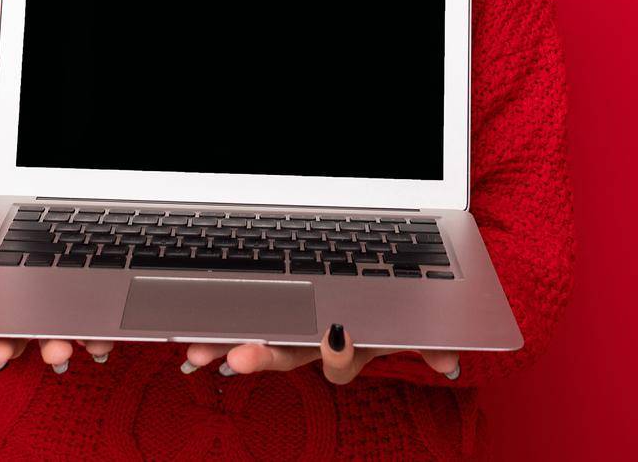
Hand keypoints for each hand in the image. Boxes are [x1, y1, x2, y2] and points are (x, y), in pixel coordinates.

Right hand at [0, 280, 114, 372]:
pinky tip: (104, 334)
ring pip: (78, 333)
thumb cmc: (1, 272)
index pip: (6, 338)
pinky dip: (105, 331)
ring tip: (86, 339)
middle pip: (47, 339)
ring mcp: (70, 319)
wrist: (39, 238)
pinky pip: (105, 325)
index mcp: (11, 319)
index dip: (3, 348)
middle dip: (50, 348)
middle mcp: (41, 323)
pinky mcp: (98, 312)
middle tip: (55, 353)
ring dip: (84, 340)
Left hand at [181, 322, 459, 384]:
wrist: (377, 275)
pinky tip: (188, 343)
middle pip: (286, 354)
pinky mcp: (266, 306)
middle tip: (236, 358)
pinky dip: (215, 326)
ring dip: (224, 346)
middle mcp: (312, 340)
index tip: (331, 335)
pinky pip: (237, 317)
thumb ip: (429, 339)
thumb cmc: (389, 299)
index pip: (338, 362)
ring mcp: (286, 326)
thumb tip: (449, 362)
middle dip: (260, 358)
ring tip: (198, 353)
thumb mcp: (410, 320)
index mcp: (348, 344)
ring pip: (254, 339)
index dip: (334, 356)